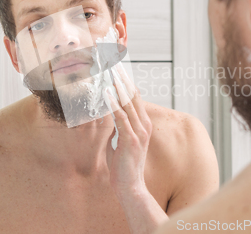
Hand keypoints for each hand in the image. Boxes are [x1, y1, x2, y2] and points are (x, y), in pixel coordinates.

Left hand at [105, 64, 152, 195]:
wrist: (130, 187)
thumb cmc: (124, 166)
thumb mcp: (121, 142)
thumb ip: (118, 128)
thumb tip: (110, 117)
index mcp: (143, 125)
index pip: (136, 98)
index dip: (127, 82)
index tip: (119, 69)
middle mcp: (144, 125)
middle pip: (133, 96)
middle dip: (123, 79)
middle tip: (114, 63)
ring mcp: (139, 132)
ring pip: (128, 103)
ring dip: (118, 86)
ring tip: (110, 72)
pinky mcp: (130, 139)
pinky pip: (120, 117)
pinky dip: (113, 103)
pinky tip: (106, 92)